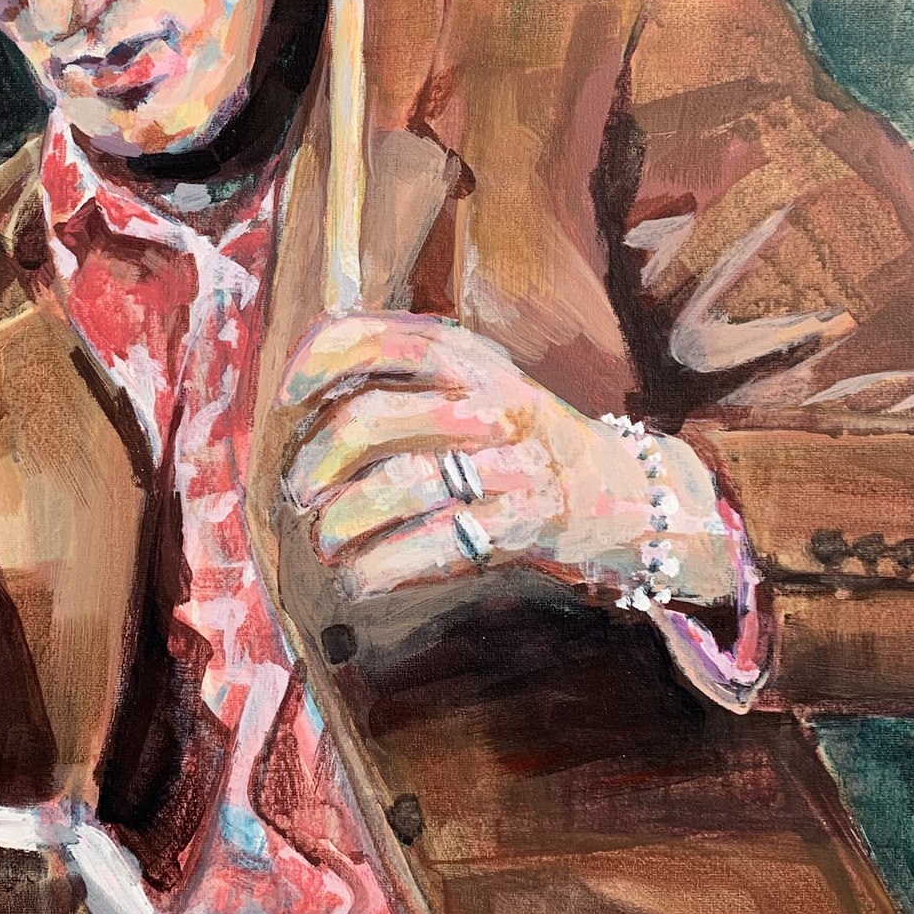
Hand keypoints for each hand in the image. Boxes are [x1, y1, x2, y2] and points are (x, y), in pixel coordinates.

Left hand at [271, 313, 734, 611]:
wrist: (627, 494)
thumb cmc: (518, 443)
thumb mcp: (468, 385)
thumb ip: (396, 381)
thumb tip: (292, 412)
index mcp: (461, 352)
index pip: (365, 335)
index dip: (309, 368)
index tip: (286, 405)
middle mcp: (484, 395)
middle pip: (366, 419)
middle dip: (315, 466)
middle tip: (303, 496)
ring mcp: (510, 458)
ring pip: (397, 484)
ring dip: (342, 522)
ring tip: (328, 542)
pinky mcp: (527, 519)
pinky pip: (438, 542)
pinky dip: (383, 566)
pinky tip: (361, 578)